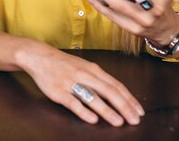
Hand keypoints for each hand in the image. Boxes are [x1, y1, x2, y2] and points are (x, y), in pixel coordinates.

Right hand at [18, 43, 143, 125]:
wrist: (39, 56)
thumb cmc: (63, 64)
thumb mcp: (84, 67)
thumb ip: (99, 79)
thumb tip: (117, 94)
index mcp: (93, 69)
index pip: (116, 85)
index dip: (129, 99)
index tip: (139, 111)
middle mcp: (85, 75)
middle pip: (109, 91)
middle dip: (124, 107)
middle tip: (134, 120)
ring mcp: (71, 83)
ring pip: (93, 97)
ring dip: (107, 111)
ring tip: (118, 122)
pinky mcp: (58, 91)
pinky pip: (73, 102)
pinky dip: (84, 111)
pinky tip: (92, 119)